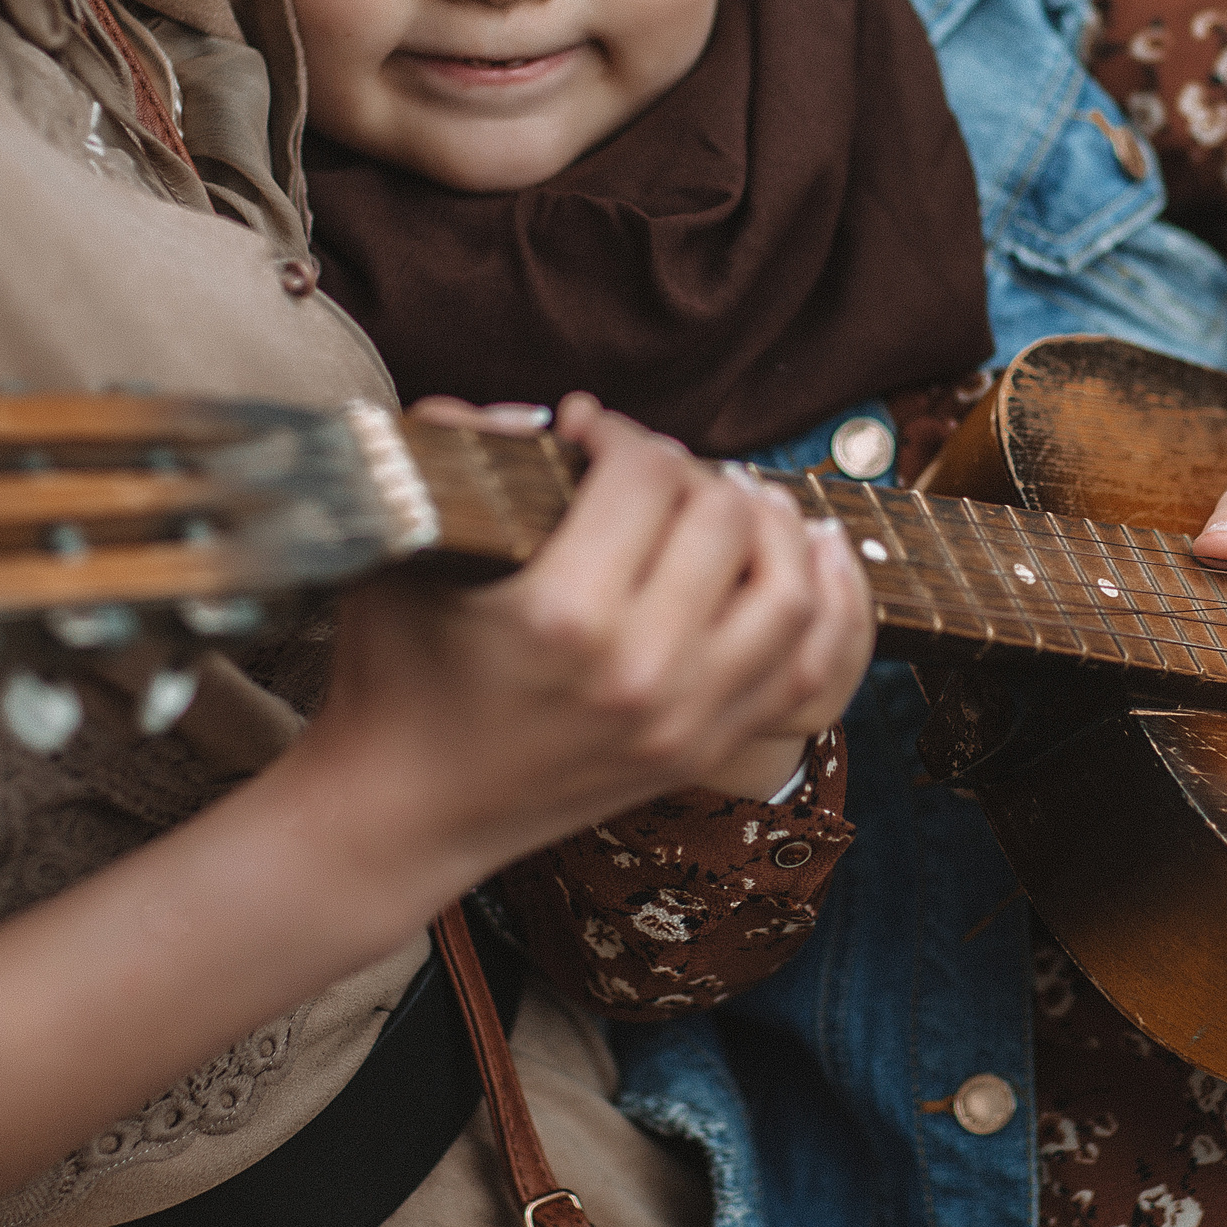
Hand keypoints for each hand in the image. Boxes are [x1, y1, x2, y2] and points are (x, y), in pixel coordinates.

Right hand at [409, 398, 872, 805]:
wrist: (404, 810)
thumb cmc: (395, 672)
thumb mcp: (408, 551)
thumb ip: (461, 456)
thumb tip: (539, 415)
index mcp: (564, 615)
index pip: (646, 476)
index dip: (619, 431)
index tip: (587, 431)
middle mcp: (641, 672)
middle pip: (727, 521)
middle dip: (691, 472)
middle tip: (649, 471)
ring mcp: (685, 720)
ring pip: (793, 591)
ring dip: (776, 527)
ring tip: (740, 500)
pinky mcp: (706, 749)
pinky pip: (813, 672)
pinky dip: (831, 605)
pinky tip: (818, 556)